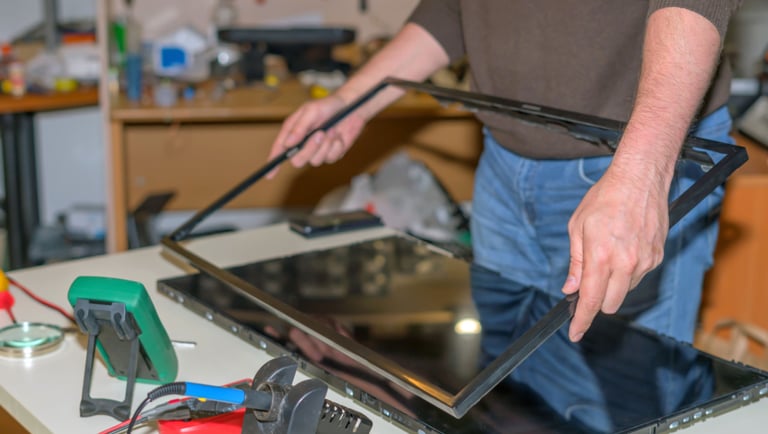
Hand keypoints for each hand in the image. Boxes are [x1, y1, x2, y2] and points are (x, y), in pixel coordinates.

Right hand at [266, 95, 365, 177]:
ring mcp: (317, 150)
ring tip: (332, 131)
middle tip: (320, 133)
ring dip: (325, 146)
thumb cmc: (328, 106)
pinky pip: (330, 158)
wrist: (350, 107)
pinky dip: (336, 146)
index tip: (270, 174)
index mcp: (293, 132)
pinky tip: (338, 136)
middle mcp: (303, 143)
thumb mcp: (311, 111)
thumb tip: (288, 143)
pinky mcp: (331, 153)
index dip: (274, 163)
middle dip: (309, 149)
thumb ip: (299, 127)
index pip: (279, 149)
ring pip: (315, 161)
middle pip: (297, 161)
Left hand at [562, 165, 668, 341]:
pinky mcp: (657, 257)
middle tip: (586, 284)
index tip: (575, 333)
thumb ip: (576, 262)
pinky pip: (638, 277)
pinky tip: (623, 249)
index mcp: (600, 257)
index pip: (589, 301)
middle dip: (596, 301)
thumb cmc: (604, 198)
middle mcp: (625, 264)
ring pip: (625, 292)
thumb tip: (570, 288)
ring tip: (607, 254)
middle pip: (609, 304)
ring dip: (613, 285)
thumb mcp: (577, 227)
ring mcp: (644, 262)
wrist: (640, 178)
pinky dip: (627, 272)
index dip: (581, 321)